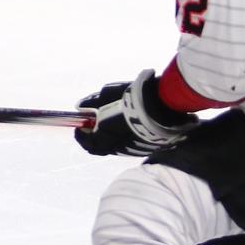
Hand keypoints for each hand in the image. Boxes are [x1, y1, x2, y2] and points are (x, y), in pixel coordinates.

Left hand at [74, 69, 198, 156]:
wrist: (164, 105)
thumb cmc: (132, 98)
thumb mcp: (108, 94)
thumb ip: (92, 102)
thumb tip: (80, 107)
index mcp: (105, 135)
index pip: (87, 143)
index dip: (81, 136)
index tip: (81, 126)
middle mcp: (117, 147)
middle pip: (101, 149)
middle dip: (94, 138)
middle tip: (94, 126)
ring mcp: (133, 149)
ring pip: (115, 149)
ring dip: (110, 139)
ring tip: (112, 124)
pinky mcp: (146, 148)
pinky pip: (129, 147)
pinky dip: (124, 140)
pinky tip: (127, 128)